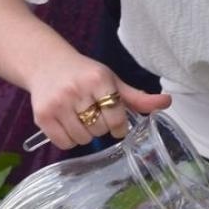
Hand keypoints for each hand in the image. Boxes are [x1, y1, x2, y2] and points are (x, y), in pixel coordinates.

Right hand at [28, 54, 170, 149]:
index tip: (116, 122)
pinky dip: (70, 139)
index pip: (117, 116)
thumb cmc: (84, 74)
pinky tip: (68, 124)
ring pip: (83, 139)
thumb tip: (167, 103)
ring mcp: (57, 104)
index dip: (119, 124)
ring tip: (80, 118)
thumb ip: (137, 97)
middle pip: (100, 129)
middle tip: (93, 113)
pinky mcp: (42, 116)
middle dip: (101, 126)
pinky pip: (64, 143)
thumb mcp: (111, 81)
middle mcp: (76, 90)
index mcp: (98, 79)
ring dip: (86, 134)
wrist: (46, 64)